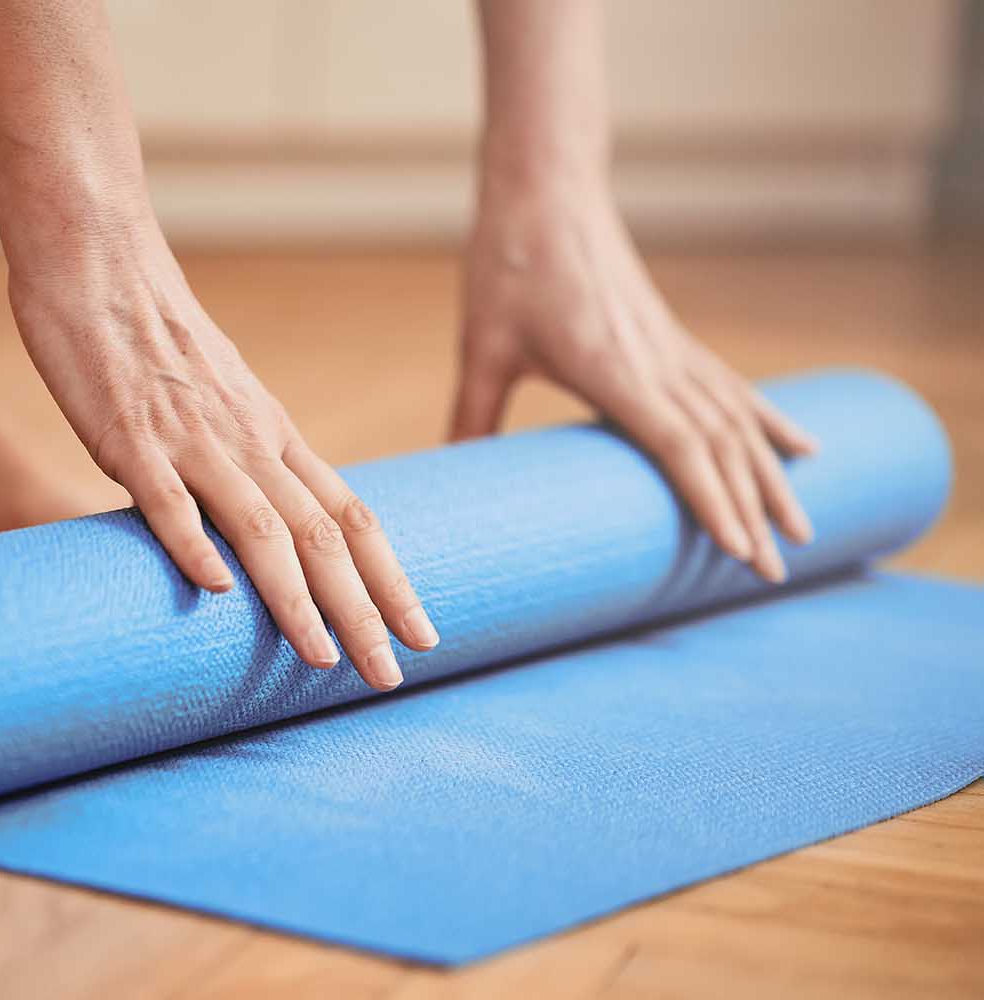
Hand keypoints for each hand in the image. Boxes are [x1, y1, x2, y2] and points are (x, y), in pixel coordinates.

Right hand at [9, 222, 437, 689]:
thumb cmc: (153, 334)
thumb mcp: (221, 400)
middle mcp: (249, 441)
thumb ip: (241, 457)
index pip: (351, 516)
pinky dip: (194, 544)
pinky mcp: (129, 435)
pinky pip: (167, 498)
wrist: (100, 262)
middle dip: (362, 611)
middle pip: (323, 535)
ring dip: (296, 598)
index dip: (390, 579)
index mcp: (274, 435)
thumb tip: (253, 524)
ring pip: (261, 526)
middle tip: (391, 676)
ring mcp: (192, 439)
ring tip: (322, 659)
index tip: (421, 634)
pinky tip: (214, 592)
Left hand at [452, 163, 816, 581]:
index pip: (677, 443)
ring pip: (738, 420)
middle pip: (720, 445)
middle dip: (751, 511)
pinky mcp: (672, 337)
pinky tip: (805, 448)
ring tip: (803, 530)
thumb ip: (472, 416)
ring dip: (771, 477)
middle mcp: (657, 359)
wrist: (546, 188)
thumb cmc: (509, 264)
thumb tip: (451, 477)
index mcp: (612, 366)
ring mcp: (672, 347)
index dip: (710, 498)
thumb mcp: (482, 347)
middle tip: (773, 575)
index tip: (738, 551)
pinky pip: (734, 388)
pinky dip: (770, 421)